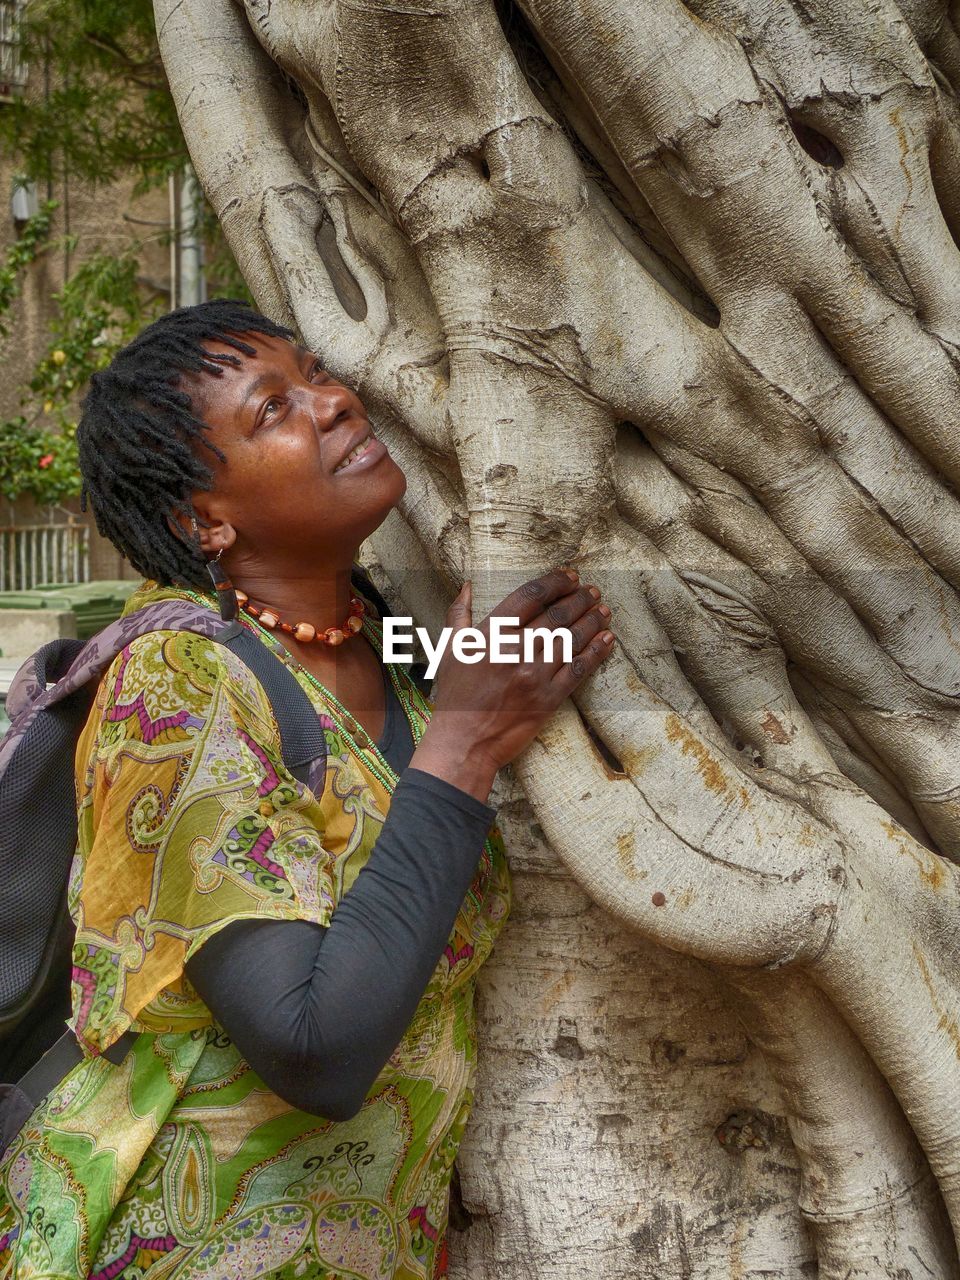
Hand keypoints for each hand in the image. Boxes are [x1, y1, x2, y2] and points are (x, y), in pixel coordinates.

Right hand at [410, 568, 614, 800]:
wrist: (464, 742)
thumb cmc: (455, 696)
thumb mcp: (450, 650)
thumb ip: (459, 614)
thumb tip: (467, 586)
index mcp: (492, 635)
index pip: (529, 596)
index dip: (554, 582)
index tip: (569, 576)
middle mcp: (515, 651)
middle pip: (556, 615)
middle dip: (579, 598)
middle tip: (592, 590)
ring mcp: (534, 675)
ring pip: (571, 639)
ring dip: (592, 621)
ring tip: (604, 610)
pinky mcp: (548, 699)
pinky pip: (578, 670)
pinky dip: (595, 653)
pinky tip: (607, 640)